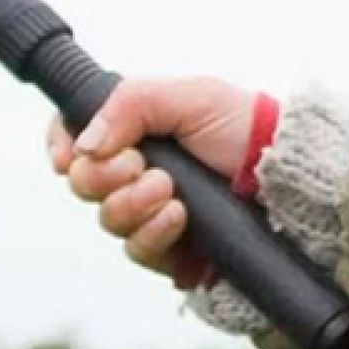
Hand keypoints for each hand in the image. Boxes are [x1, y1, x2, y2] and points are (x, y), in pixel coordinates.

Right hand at [46, 75, 260, 283]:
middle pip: (83, 185)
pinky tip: (179, 218)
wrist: (288, 176)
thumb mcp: (191, 96)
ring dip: (133, 205)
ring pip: (108, 221)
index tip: (67, 157)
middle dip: (105, 177)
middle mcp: (135, 172)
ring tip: (170, 193)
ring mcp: (150, 213)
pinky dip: (154, 233)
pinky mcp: (170, 250)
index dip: (60, 147)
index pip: (73, 138)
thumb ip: (129, 105)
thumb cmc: (243, 127)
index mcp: (133, 130)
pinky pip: (138, 252)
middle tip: (142, 166)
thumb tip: (84, 144)